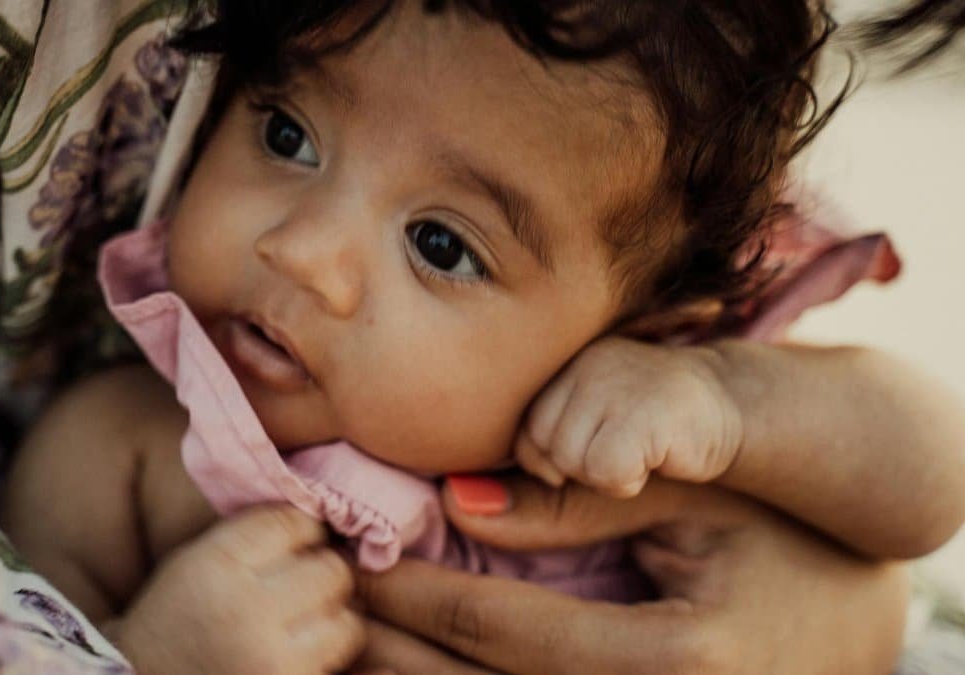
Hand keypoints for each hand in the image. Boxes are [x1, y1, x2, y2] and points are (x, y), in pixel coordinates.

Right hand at [109, 505, 364, 674]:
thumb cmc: (172, 619)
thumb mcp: (194, 561)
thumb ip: (251, 537)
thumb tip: (318, 516)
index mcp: (218, 565)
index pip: (292, 523)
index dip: (305, 527)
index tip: (302, 538)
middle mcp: (248, 609)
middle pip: (330, 570)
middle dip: (325, 572)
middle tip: (308, 582)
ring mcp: (272, 659)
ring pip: (347, 620)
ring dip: (333, 618)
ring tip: (306, 621)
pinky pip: (338, 662)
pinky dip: (326, 655)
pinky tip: (300, 650)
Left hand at [354, 476, 907, 673]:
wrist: (852, 608)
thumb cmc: (777, 531)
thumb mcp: (689, 495)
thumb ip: (575, 499)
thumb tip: (458, 502)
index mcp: (677, 665)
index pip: (503, 634)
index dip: (416, 598)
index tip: (353, 563)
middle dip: (391, 656)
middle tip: (321, 615)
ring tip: (347, 651)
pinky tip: (415, 671)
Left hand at [515, 336, 742, 496]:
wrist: (736, 409)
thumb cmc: (653, 440)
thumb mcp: (583, 463)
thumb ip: (526, 491)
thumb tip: (455, 504)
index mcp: (555, 365)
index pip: (517, 436)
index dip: (552, 465)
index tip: (583, 448)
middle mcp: (577, 359)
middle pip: (536, 448)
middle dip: (575, 470)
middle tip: (623, 448)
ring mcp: (611, 375)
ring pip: (565, 459)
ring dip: (602, 475)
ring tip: (640, 449)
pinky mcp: (646, 403)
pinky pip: (604, 469)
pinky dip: (628, 480)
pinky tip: (658, 460)